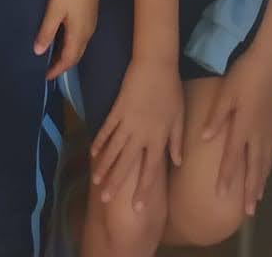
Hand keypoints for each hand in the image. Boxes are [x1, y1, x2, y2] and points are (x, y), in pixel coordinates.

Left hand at [33, 0, 99, 79]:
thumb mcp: (54, 10)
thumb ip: (46, 32)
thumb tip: (38, 52)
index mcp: (78, 34)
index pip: (68, 60)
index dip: (57, 70)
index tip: (45, 77)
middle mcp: (87, 33)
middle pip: (75, 56)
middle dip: (63, 65)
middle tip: (48, 70)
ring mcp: (91, 24)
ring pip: (79, 47)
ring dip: (67, 54)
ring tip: (53, 56)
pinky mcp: (90, 16)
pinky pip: (81, 38)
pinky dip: (71, 45)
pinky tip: (63, 38)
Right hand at [90, 58, 183, 210]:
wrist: (156, 63)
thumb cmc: (171, 89)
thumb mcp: (179, 116)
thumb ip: (177, 141)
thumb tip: (177, 163)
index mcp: (158, 137)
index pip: (150, 170)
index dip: (142, 189)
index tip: (136, 208)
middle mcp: (141, 134)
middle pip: (126, 163)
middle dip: (116, 182)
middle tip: (106, 199)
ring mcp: (127, 122)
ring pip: (113, 149)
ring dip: (104, 165)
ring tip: (96, 180)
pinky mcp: (117, 109)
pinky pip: (107, 130)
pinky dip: (99, 141)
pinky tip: (92, 152)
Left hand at [201, 49, 271, 215]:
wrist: (271, 63)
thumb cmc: (244, 76)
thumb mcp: (225, 94)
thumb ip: (215, 118)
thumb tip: (204, 139)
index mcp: (242, 126)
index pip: (233, 158)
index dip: (227, 177)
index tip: (221, 195)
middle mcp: (257, 134)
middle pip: (254, 168)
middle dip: (249, 190)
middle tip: (248, 212)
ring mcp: (268, 130)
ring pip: (265, 163)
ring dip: (260, 183)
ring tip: (256, 199)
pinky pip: (271, 154)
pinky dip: (268, 168)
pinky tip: (265, 173)